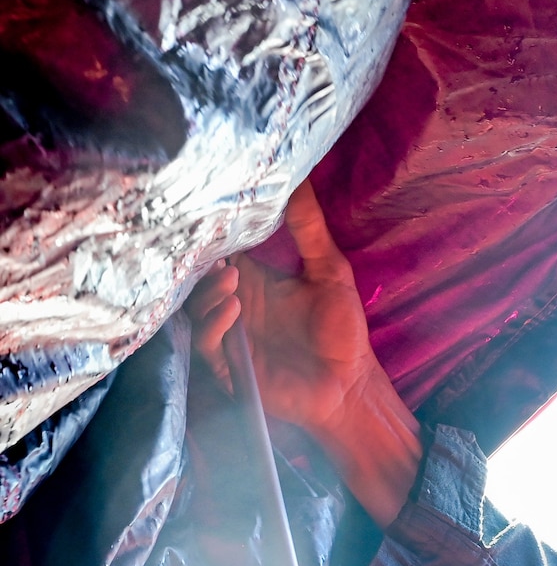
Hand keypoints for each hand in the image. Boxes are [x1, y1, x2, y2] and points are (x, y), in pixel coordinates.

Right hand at [190, 181, 421, 526]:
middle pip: (200, 278)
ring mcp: (230, 334)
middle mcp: (235, 304)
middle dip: (201, 262)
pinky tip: (235, 308)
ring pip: (197, 308)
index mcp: (254, 281)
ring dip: (210, 292)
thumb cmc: (342, 331)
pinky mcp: (230, 364)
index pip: (222, 252)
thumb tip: (300, 181)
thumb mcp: (330, 271)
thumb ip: (311, 229)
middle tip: (212, 246)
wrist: (350, 384)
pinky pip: (208, 343)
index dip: (214, 235)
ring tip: (231, 278)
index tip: (212, 212)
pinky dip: (216, 324)